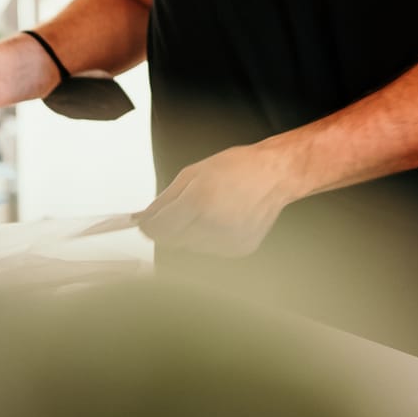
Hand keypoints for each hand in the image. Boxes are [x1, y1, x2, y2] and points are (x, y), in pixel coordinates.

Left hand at [135, 142, 300, 257]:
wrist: (275, 174)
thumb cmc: (237, 168)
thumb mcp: (192, 174)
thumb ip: (163, 200)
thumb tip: (141, 218)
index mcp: (199, 201)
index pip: (159, 229)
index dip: (149, 227)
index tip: (145, 223)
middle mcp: (213, 225)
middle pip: (173, 240)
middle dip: (172, 226)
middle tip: (187, 206)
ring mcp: (228, 240)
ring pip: (191, 246)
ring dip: (191, 232)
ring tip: (212, 208)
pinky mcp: (240, 249)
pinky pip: (211, 249)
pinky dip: (210, 237)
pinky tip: (225, 218)